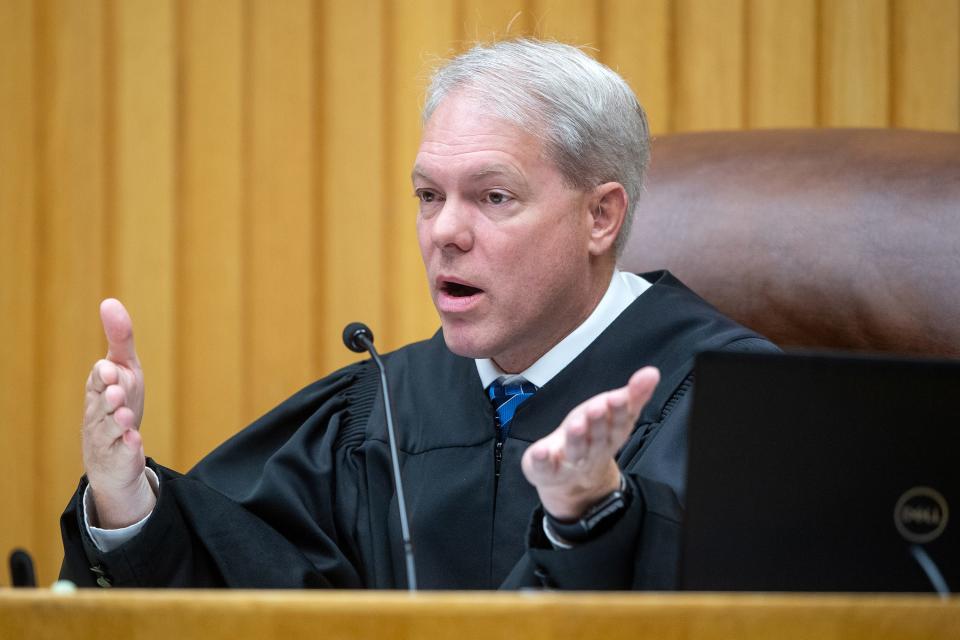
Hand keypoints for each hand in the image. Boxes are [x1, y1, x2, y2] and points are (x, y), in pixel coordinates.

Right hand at [81, 299, 154, 527]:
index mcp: (99, 389)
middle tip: (116, 392)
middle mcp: (99, 412)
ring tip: (126, 416)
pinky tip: (135, 440)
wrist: (114, 452)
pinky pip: (122, 451)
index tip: (108, 369)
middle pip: (102, 405)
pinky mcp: (120, 455)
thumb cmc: (119, 402)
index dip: (102, 376)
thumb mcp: (124, 368)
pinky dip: (128, 446)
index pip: (97, 380)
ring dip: (118, 421)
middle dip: (109, 398)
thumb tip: (109, 302)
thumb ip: (119, 338)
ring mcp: (107, 436)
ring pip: (110, 428)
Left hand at [521, 367, 659, 519]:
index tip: (618, 397)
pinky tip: (540, 451)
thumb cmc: (593, 438)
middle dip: (598, 422)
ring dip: (576, 438)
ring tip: (576, 424)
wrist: (571, 479)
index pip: (619, 423)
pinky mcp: (548, 470)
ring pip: (575, 450)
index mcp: (611, 435)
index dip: (620, 411)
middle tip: (597, 407)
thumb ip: (634, 396)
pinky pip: (545, 466)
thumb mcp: (613, 416)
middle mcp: (594, 450)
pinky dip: (542, 460)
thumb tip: (653, 372)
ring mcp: (571, 462)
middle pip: (598, 437)